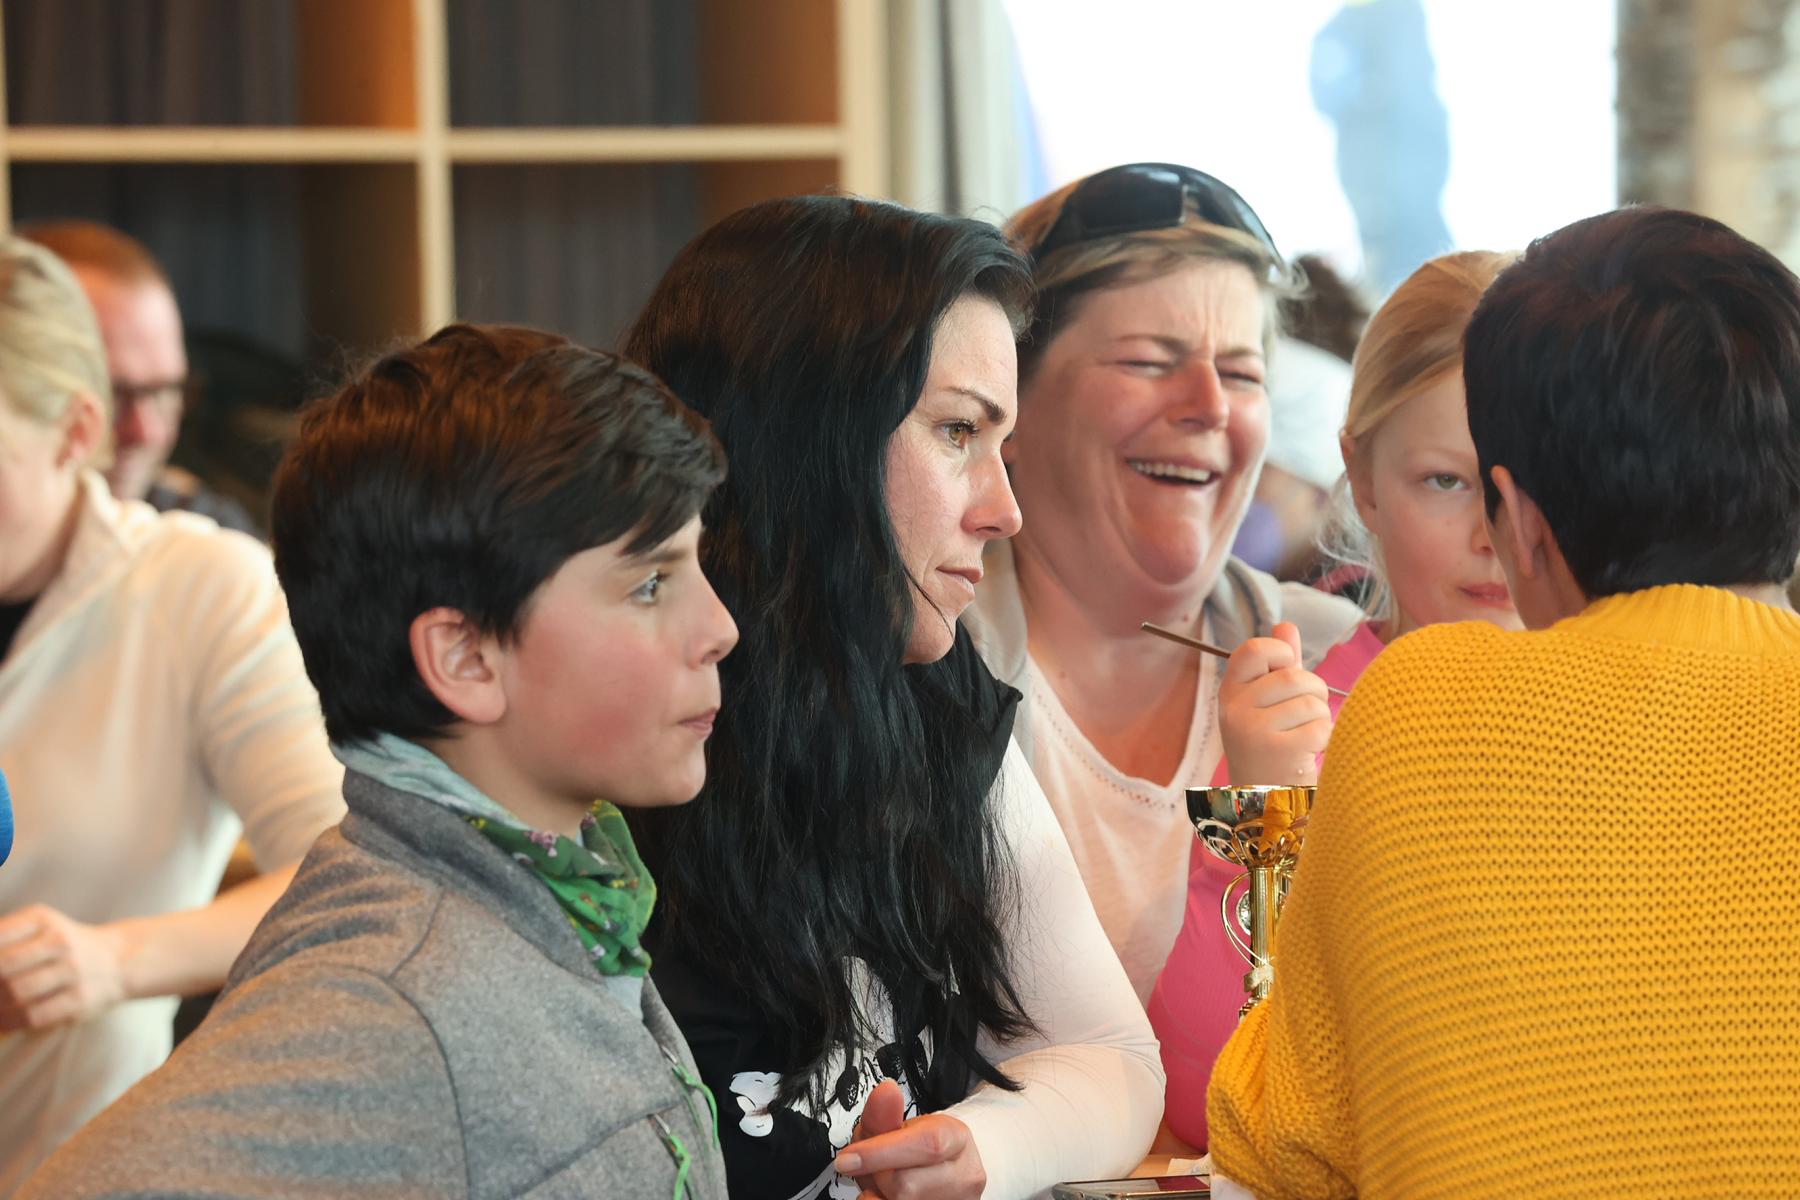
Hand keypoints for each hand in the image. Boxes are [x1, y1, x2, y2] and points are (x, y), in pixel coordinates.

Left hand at [0, 904, 127, 1032]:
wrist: (118, 961)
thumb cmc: (63, 945)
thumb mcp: (38, 926)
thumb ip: (2, 938)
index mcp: (42, 919)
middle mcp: (60, 942)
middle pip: (4, 968)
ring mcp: (72, 972)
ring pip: (17, 994)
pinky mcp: (79, 1001)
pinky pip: (34, 1016)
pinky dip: (9, 1023)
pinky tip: (2, 1022)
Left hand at [836, 1078, 985, 1198]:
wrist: (945, 1171)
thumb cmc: (922, 1146)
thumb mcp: (902, 1125)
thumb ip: (885, 1114)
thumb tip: (885, 1092)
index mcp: (958, 1140)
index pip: (925, 1146)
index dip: (880, 1153)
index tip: (848, 1159)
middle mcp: (965, 1178)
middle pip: (906, 1185)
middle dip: (878, 1176)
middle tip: (875, 1167)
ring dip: (879, 1195)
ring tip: (883, 1182)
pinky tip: (887, 1196)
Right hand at [1218, 620, 1332, 785]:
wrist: (1265, 803)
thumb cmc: (1270, 746)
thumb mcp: (1266, 703)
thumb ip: (1277, 665)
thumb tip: (1286, 625)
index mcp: (1230, 693)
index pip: (1254, 649)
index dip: (1280, 653)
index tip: (1287, 671)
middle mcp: (1235, 710)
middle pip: (1293, 676)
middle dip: (1313, 691)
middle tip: (1307, 714)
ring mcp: (1253, 731)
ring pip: (1310, 702)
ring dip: (1321, 718)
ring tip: (1306, 735)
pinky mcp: (1278, 752)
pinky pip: (1320, 727)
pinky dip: (1325, 739)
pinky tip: (1309, 752)